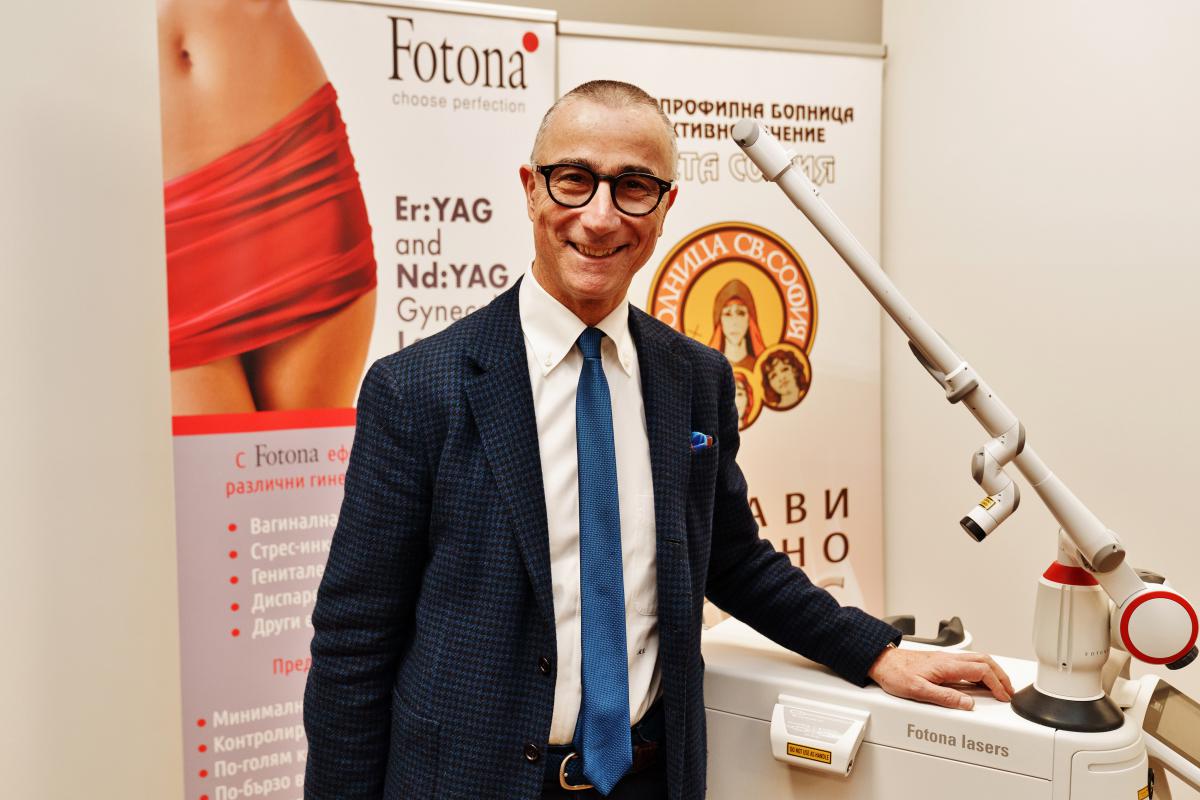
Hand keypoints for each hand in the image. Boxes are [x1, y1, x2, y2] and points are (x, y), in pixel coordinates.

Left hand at [867, 646, 1014, 710]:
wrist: (882, 661)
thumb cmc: (896, 674)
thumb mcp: (918, 691)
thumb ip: (944, 697)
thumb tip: (967, 703)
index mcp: (946, 665)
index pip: (980, 671)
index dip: (996, 684)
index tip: (1003, 696)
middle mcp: (948, 659)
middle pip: (984, 661)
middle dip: (1001, 676)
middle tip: (1009, 691)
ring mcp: (945, 658)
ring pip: (977, 659)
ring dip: (993, 671)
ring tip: (1000, 685)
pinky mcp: (941, 661)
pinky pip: (968, 662)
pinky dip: (982, 670)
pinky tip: (980, 679)